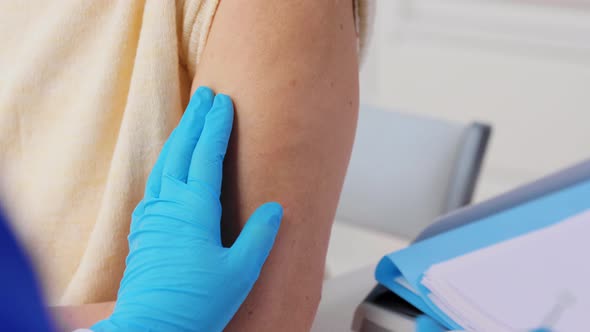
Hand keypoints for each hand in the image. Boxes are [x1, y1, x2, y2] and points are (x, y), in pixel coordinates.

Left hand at [92, 87, 282, 331]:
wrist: (151, 326)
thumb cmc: (196, 302)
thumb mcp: (240, 271)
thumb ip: (259, 235)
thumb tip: (273, 208)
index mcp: (194, 208)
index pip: (207, 154)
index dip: (217, 125)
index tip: (224, 102)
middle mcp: (169, 203)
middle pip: (182, 149)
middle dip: (195, 119)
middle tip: (206, 95)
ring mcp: (152, 214)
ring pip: (165, 162)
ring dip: (179, 137)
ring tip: (190, 119)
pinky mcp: (143, 228)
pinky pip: (156, 182)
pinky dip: (167, 161)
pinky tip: (170, 165)